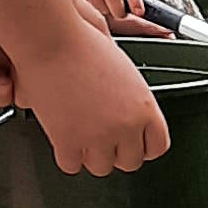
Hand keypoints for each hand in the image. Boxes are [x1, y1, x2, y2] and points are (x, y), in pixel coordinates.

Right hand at [16, 17, 169, 176]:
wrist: (50, 39)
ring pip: (101, 168)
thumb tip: (127, 106)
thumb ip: (131, 96)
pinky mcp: (68, 142)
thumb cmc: (81, 40)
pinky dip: (66, 154)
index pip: (157, 146)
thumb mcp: (122, 67)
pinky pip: (71, 165)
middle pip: (130, 162)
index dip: (142, 145)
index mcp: (145, 106)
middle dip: (116, 151)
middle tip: (103, 136)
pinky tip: (64, 137)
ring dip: (91, 154)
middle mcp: (125, 125)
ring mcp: (97, 137)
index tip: (133, 143)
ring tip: (82, 135)